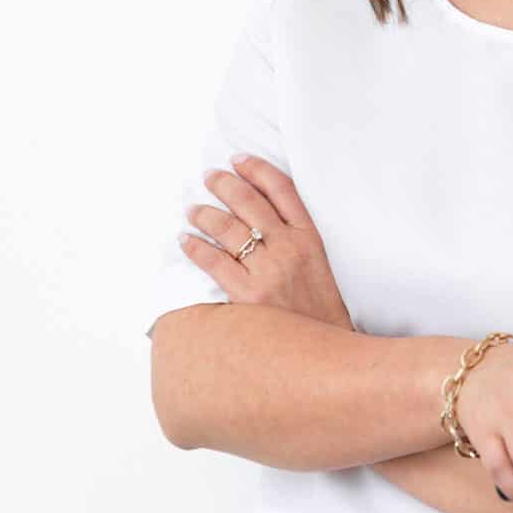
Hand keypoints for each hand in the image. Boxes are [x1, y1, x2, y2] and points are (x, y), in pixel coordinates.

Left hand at [180, 153, 354, 329]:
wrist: (328, 354)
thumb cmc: (321, 313)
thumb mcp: (321, 266)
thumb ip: (296, 240)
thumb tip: (261, 219)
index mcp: (311, 238)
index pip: (282, 189)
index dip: (257, 169)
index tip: (239, 159)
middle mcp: (290, 248)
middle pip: (250, 202)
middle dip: (224, 184)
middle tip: (209, 177)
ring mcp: (269, 271)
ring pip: (228, 228)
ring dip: (204, 213)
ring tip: (193, 209)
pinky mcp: (249, 295)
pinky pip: (213, 261)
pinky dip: (195, 247)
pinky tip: (184, 240)